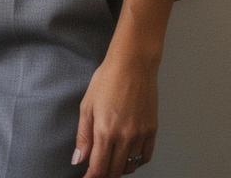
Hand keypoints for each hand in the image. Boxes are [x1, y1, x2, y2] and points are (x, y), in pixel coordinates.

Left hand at [72, 54, 157, 177]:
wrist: (133, 64)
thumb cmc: (108, 79)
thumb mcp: (87, 104)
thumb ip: (83, 135)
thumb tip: (78, 159)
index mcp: (105, 131)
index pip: (98, 168)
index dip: (91, 177)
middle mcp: (124, 137)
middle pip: (114, 170)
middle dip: (104, 174)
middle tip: (97, 169)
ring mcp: (140, 135)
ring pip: (130, 166)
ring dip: (120, 168)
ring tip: (111, 161)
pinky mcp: (152, 130)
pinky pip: (145, 157)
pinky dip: (136, 162)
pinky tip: (129, 156)